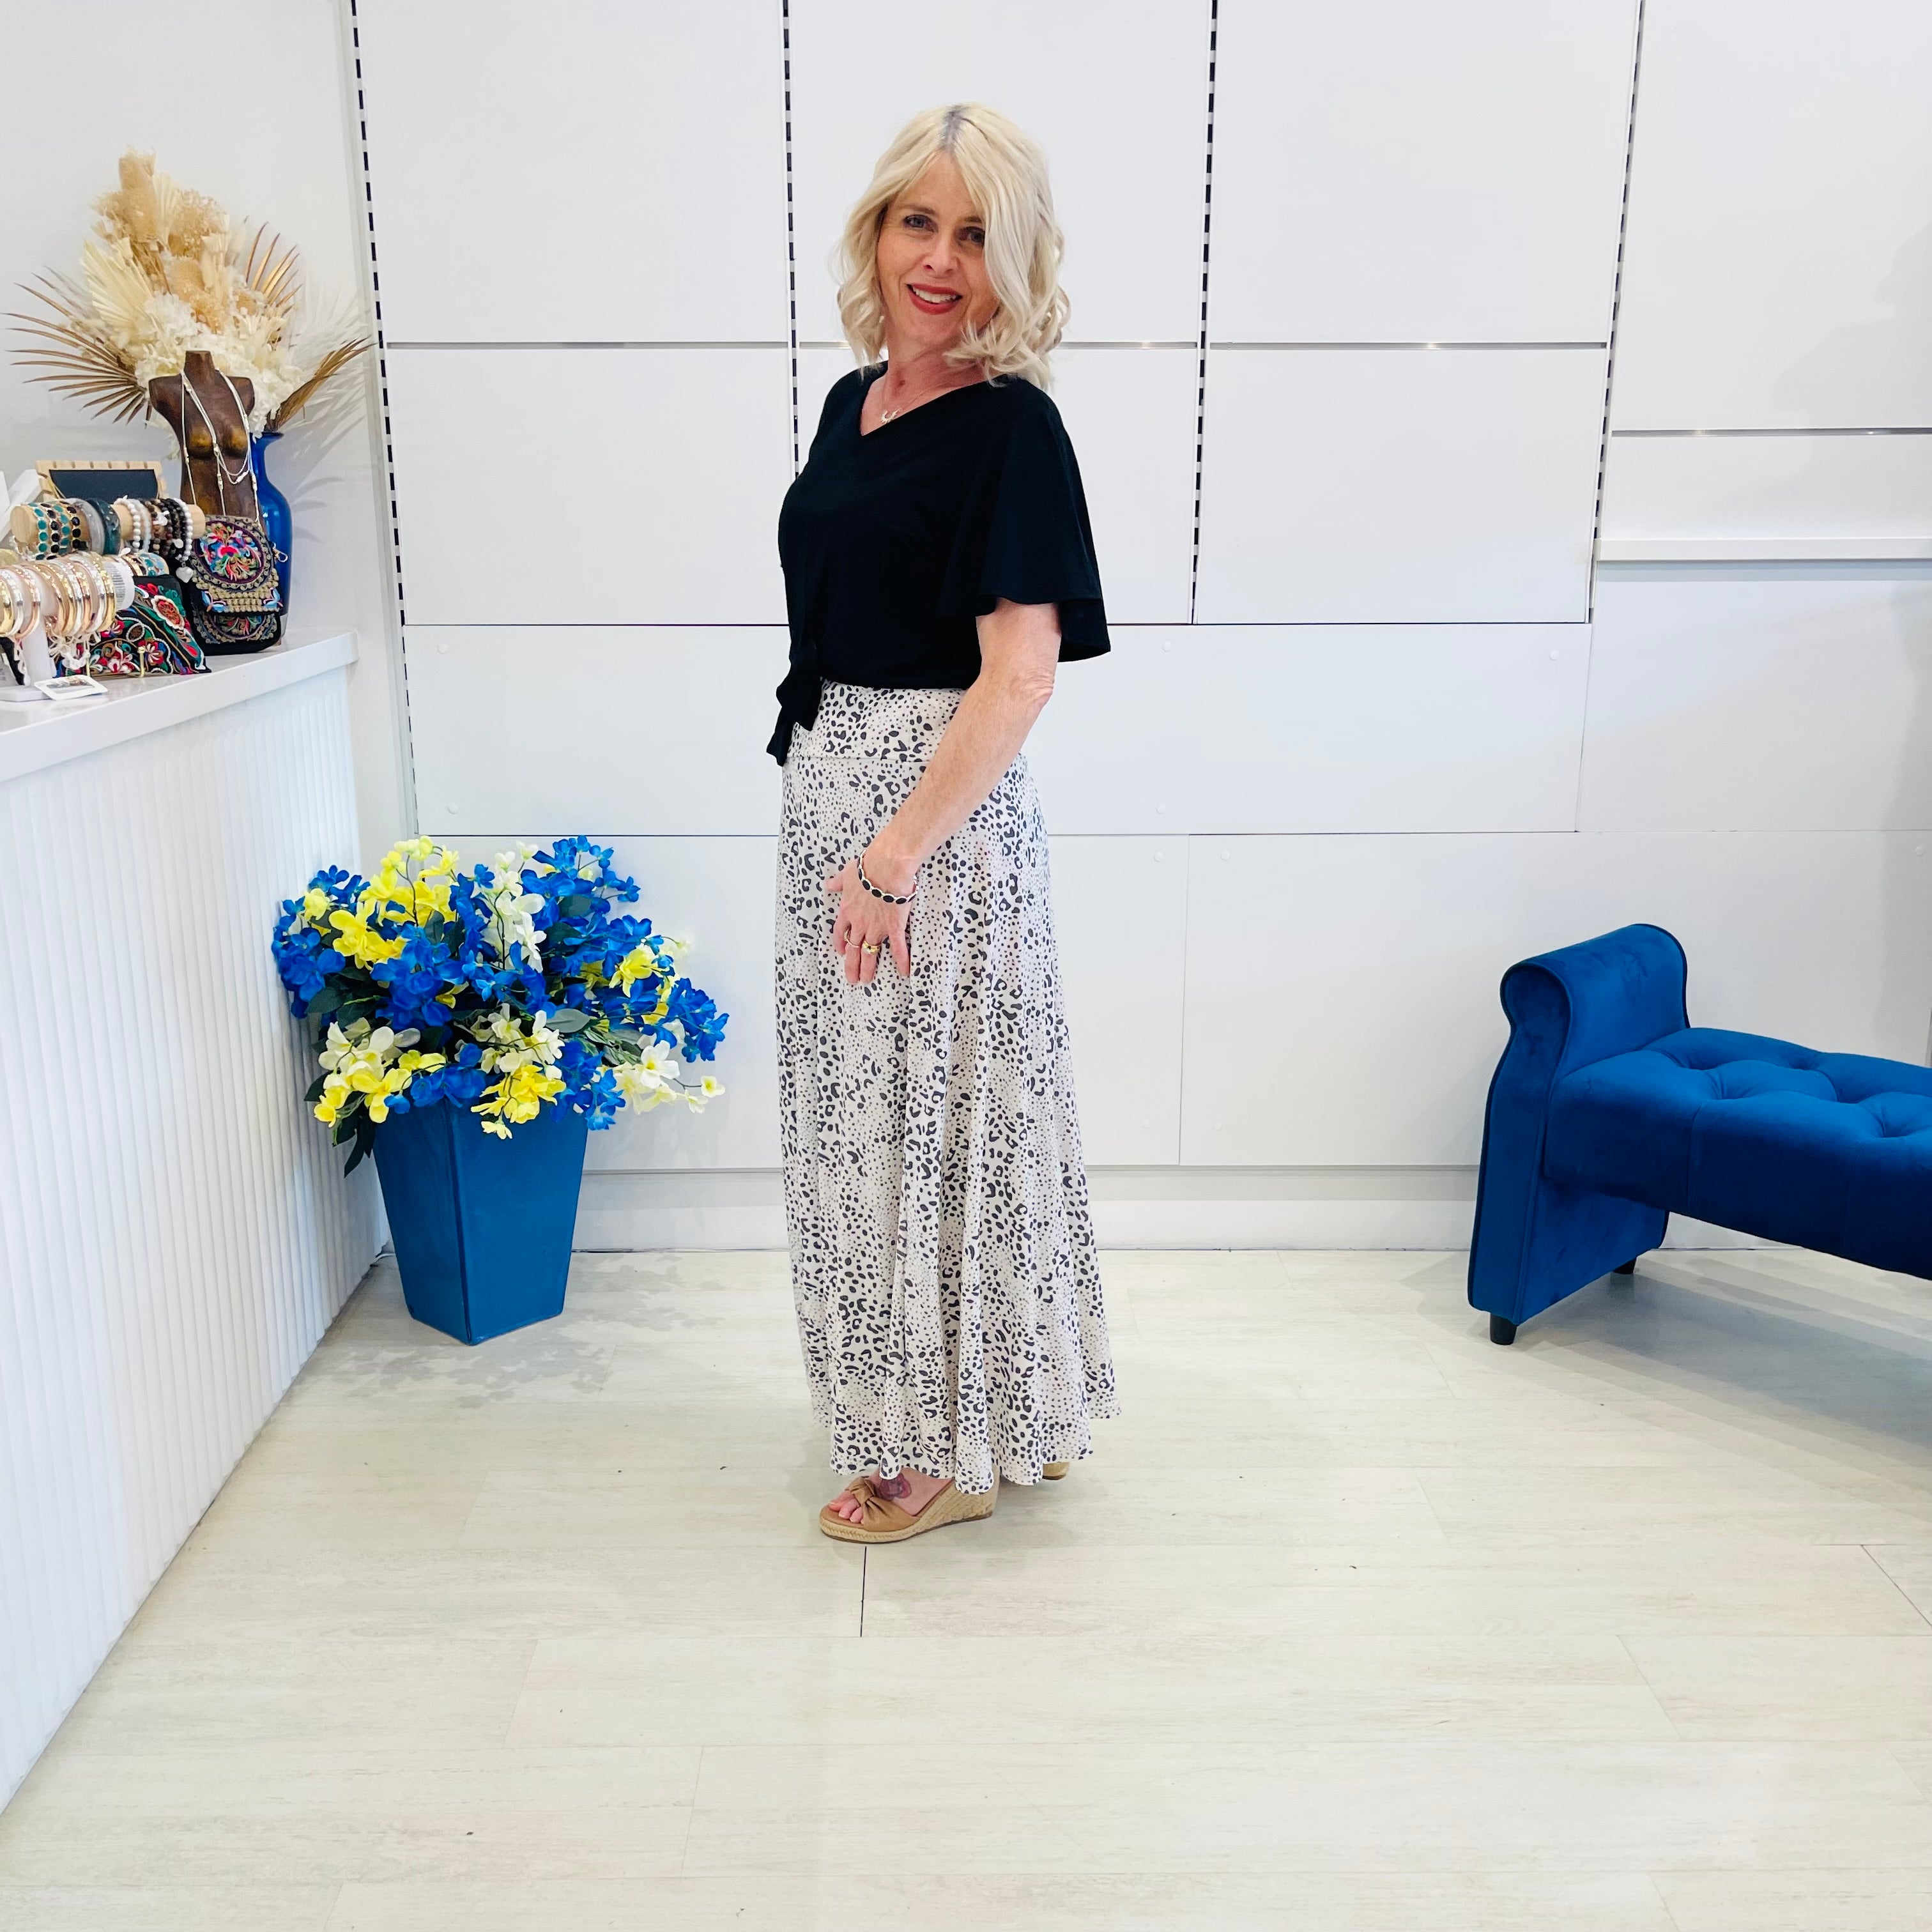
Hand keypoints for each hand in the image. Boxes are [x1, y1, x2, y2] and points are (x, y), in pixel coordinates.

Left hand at [823, 851, 912, 984]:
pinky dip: (901, 960)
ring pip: (868, 952)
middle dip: (851, 964)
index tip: (840, 951)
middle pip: (852, 948)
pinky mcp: (893, 927)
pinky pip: (897, 948)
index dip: (840, 942)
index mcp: (848, 909)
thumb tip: (828, 884)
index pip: (840, 931)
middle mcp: (859, 922)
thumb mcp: (847, 873)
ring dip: (867, 967)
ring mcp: (875, 927)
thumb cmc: (868, 866)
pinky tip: (904, 972)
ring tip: (866, 980)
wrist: (886, 867)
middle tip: (852, 978)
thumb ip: (838, 882)